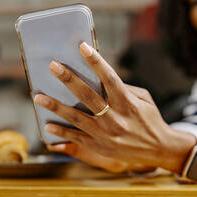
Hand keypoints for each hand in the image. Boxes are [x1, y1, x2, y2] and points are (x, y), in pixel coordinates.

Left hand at [34, 42, 195, 173]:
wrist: (158, 149)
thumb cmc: (150, 119)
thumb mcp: (143, 99)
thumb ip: (123, 88)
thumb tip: (99, 79)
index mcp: (127, 102)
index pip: (109, 77)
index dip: (95, 61)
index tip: (81, 46)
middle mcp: (115, 117)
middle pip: (87, 95)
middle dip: (68, 79)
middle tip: (53, 66)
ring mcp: (105, 133)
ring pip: (76, 117)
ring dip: (55, 106)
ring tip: (38, 96)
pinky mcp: (99, 146)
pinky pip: (76, 137)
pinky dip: (61, 131)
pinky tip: (47, 124)